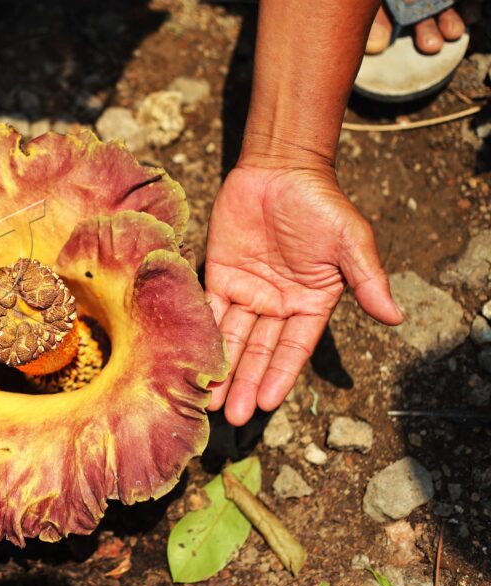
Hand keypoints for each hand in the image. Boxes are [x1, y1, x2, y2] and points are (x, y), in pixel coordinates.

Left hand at [204, 162, 402, 424]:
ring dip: (221, 368)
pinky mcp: (219, 274)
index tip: (266, 403)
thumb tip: (396, 318)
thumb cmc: (321, 204)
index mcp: (311, 304)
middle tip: (230, 416)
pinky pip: (207, 308)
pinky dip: (199, 332)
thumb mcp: (350, 242)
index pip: (293, 349)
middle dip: (244, 383)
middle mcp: (277, 305)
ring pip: (231, 337)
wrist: (281, 169)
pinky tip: (190, 357)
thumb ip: (367, 280)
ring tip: (207, 400)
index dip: (278, 375)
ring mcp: (247, 292)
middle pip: (258, 351)